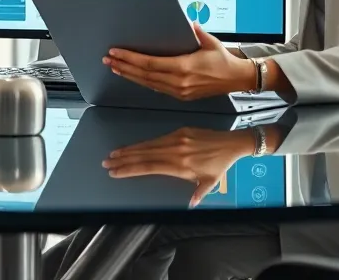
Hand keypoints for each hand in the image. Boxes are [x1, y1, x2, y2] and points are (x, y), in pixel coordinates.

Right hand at [103, 126, 256, 206]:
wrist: (231, 143)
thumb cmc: (220, 164)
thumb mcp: (210, 183)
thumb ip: (198, 193)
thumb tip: (190, 206)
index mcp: (180, 165)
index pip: (149, 166)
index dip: (130, 169)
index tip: (116, 171)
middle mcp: (175, 151)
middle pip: (143, 154)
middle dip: (123, 159)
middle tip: (107, 162)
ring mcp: (176, 139)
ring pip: (147, 145)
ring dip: (129, 150)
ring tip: (114, 154)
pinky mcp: (180, 131)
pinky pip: (157, 138)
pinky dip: (143, 143)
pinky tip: (133, 146)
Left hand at [104, 22, 255, 100]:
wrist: (237, 79)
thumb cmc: (224, 60)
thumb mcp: (210, 41)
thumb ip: (196, 31)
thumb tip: (187, 21)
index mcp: (184, 67)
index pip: (149, 63)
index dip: (130, 58)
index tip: (116, 52)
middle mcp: (179, 82)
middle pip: (144, 75)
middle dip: (123, 66)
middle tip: (108, 59)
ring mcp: (179, 91)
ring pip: (147, 83)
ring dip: (129, 75)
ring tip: (115, 67)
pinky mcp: (181, 95)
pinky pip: (156, 88)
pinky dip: (143, 81)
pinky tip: (133, 76)